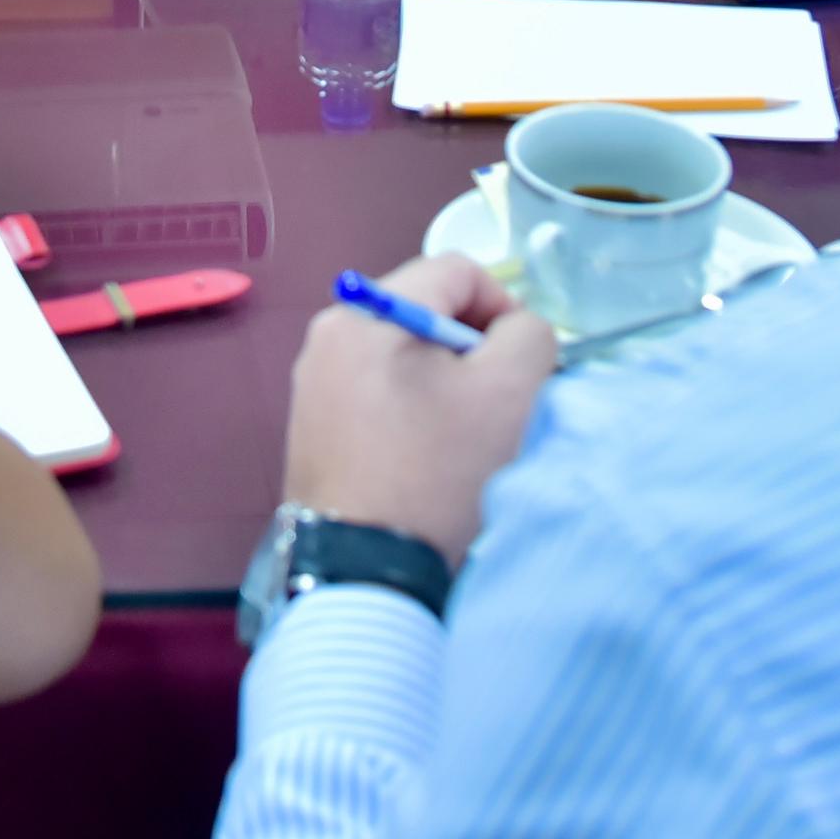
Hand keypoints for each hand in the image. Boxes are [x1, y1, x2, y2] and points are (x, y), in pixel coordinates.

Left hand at [279, 253, 558, 563]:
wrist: (364, 568)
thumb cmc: (438, 472)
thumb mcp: (509, 393)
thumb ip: (529, 337)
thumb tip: (515, 331)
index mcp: (369, 311)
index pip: (456, 270)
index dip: (504, 306)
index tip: (523, 361)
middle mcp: (330, 333)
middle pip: (425, 310)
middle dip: (473, 347)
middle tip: (497, 402)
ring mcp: (313, 380)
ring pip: (402, 353)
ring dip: (444, 380)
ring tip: (463, 435)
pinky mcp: (311, 425)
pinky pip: (375, 391)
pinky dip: (411, 408)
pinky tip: (426, 456)